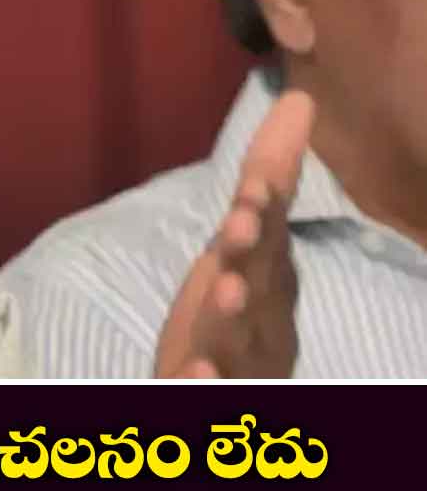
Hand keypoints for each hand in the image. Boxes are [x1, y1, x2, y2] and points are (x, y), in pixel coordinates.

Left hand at [155, 91, 314, 378]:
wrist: (225, 390)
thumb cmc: (235, 308)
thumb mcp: (245, 244)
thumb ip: (267, 180)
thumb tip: (297, 98)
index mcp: (271, 281)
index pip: (269, 237)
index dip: (261, 214)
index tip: (249, 190)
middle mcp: (263, 320)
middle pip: (259, 286)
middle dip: (251, 255)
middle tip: (238, 225)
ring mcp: (241, 362)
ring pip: (241, 340)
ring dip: (233, 318)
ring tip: (223, 293)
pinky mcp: (210, 392)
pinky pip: (211, 392)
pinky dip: (204, 384)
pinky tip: (193, 374)